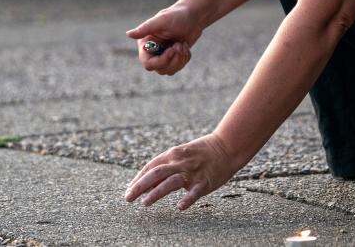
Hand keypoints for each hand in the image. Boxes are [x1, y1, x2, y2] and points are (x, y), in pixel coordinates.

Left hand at [124, 133, 241, 209]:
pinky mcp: (205, 181)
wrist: (226, 146)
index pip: (151, 166)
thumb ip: (165, 168)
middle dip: (140, 186)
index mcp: (173, 154)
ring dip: (157, 192)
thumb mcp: (181, 155)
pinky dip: (187, 199)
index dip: (138, 179)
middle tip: (128, 198)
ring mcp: (193, 171)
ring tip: (145, 203)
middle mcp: (180, 162)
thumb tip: (146, 185)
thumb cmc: (201, 153)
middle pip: (156, 173)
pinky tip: (180, 207)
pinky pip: (195, 191)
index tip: (128, 190)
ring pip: (171, 182)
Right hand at [126, 4, 202, 74]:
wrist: (193, 16)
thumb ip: (145, 28)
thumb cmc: (177, 15)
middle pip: (159, 69)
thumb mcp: (162, 20)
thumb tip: (128, 34)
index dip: (160, 61)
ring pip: (169, 70)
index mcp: (146, 43)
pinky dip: (185, 58)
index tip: (172, 51)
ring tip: (182, 44)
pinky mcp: (174, 58)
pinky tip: (185, 46)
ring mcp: (163, 56)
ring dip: (180, 59)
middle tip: (179, 45)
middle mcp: (153, 51)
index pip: (147, 63)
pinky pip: (178, 67)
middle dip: (173, 60)